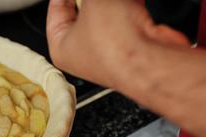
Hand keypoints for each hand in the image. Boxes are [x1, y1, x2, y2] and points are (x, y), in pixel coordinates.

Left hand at [46, 0, 189, 87]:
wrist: (150, 61)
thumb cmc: (114, 44)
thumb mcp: (94, 0)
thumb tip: (93, 0)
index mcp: (61, 48)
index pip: (56, 11)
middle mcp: (83, 54)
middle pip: (83, 11)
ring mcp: (108, 51)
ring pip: (107, 13)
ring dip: (113, 0)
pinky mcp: (131, 47)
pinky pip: (126, 18)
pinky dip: (128, 4)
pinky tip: (133, 0)